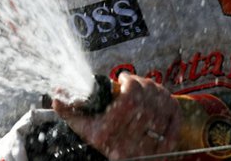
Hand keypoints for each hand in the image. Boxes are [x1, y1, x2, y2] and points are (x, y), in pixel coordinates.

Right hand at [53, 74, 181, 160]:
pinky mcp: (168, 146)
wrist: (126, 160)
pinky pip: (175, 116)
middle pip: (147, 99)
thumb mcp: (84, 128)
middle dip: (142, 83)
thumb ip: (70, 110)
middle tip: (134, 81)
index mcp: (111, 135)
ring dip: (155, 90)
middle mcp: (132, 143)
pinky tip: (161, 97)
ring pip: (162, 105)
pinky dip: (169, 102)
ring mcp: (152, 145)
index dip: (131, 82)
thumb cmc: (103, 142)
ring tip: (146, 87)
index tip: (123, 77)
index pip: (130, 99)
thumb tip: (55, 96)